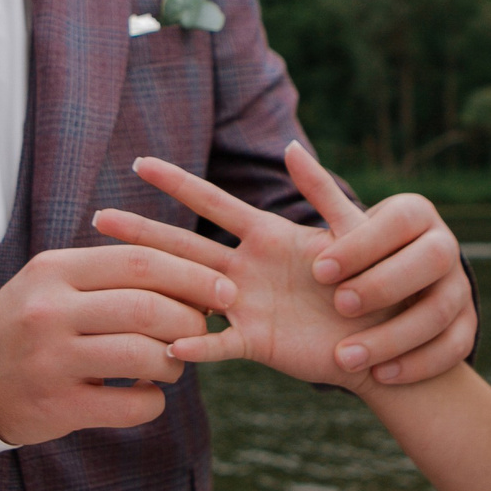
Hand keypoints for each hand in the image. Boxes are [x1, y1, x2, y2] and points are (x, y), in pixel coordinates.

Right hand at [0, 245, 237, 445]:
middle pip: (146, 308)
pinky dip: (153, 401)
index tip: (222, 288)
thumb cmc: (30, 321)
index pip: (138, 262)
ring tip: (174, 363)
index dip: (191, 275)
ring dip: (175, 362)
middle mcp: (49, 312)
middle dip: (191, 320)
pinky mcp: (57, 407)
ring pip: (142, 356)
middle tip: (206, 329)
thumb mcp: (56, 282)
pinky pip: (130, 406)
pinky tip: (146, 395)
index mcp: (54, 271)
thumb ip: (112, 274)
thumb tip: (194, 278)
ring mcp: (51, 361)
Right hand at [95, 143, 474, 387]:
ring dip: (152, 285)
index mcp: (269, 235)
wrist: (391, 338)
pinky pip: (218, 343)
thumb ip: (324, 192)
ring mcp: (247, 306)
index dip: (178, 182)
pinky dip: (192, 343)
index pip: (214, 202)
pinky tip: (164, 343)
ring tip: (110, 281)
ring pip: (188, 291)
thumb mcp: (355, 231)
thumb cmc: (380, 280)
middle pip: (184, 244)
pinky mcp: (257, 343)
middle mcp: (248, 268)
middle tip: (99, 218)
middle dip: (143, 231)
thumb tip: (292, 147)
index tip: (141, 163)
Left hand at [299, 152, 475, 385]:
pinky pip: (455, 347)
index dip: (361, 247)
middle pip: (431, 260)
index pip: (398, 222)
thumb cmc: (362, 256)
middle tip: (338, 306)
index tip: (319, 271)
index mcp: (416, 215)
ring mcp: (461, 288)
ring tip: (347, 356)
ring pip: (441, 310)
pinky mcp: (467, 328)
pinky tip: (382, 375)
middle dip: (383, 285)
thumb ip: (320, 192)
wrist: (397, 299)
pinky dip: (419, 363)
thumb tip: (290, 150)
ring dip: (394, 336)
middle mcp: (445, 247)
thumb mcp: (344, 226)